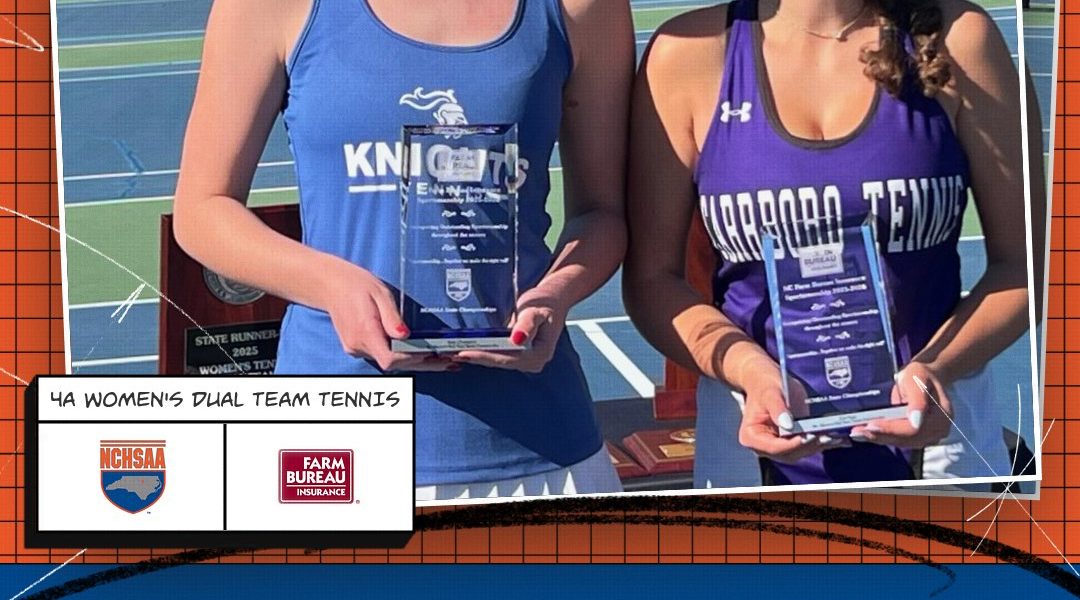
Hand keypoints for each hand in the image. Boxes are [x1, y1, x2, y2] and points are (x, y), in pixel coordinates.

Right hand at [323, 263, 453, 372]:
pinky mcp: (357, 347)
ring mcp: (356, 349)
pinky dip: (402, 356)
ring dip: (415, 362)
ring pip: (389, 363)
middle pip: (394, 365)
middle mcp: (358, 346)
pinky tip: (420, 353)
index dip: (412, 359)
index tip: (431, 353)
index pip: (390, 359)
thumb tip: (406, 335)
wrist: (329, 284)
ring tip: (442, 359)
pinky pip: (382, 356)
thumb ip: (392, 317)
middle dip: (423, 365)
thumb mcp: (379, 294)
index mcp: (364, 332)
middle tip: (449, 362)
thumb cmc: (356, 284)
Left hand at [451, 289, 567, 373]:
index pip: (508, 358)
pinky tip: (466, 349)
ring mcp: (526, 359)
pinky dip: (483, 352)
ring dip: (477, 356)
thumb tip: (516, 340)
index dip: (486, 356)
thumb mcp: (536, 309)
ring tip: (453, 352)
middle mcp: (533, 361)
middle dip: (477, 357)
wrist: (554, 297)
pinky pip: (498, 355)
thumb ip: (527, 324)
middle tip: (451, 353)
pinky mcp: (518, 355)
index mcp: (540, 353)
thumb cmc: (546, 301)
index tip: (466, 353)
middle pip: (500, 362)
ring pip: (497, 360)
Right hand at [738, 373, 848, 463]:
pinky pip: (806, 445)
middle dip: (808, 445)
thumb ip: (777, 408)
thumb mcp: (770, 393)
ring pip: (800, 452)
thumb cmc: (764, 384)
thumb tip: (788, 425)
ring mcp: (778, 445)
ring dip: (818, 445)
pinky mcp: (791, 441)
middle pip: (789, 453)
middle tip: (826, 436)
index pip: (774, 448)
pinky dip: (821, 442)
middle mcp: (764, 446)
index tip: (808, 436)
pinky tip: (838, 439)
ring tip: (835, 437)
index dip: (792, 444)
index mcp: (752, 436)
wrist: (766, 380)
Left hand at [849, 362, 952, 447]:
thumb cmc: (920, 376)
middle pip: (906, 439)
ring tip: (857, 433)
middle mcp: (938, 430)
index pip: (914, 429)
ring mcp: (929, 436)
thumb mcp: (917, 379)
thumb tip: (915, 421)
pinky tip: (865, 433)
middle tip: (856, 432)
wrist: (925, 379)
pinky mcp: (919, 438)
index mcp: (942, 415)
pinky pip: (899, 439)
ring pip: (901, 441)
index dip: (891, 429)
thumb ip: (918, 400)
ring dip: (878, 438)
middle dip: (880, 435)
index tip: (870, 426)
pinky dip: (882, 436)